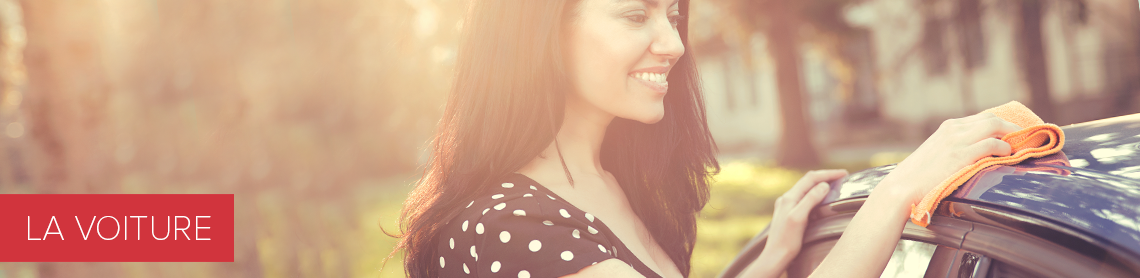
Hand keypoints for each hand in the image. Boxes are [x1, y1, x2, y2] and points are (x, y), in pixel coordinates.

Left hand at [743, 169, 847, 277]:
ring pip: (806, 190)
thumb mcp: (799, 218)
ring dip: (821, 185)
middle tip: (842, 177)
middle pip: (808, 181)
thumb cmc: (786, 241)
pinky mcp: (789, 214)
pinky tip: (822, 201)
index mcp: (789, 198)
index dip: (828, 174)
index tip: (844, 173)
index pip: (810, 178)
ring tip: (835, 185)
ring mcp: (787, 206)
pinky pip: (804, 199)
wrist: (774, 257)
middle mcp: (787, 199)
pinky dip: (816, 196)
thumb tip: (824, 185)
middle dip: (825, 177)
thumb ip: (810, 200)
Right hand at [878, 112, 1021, 208]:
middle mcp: (953, 129)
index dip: (1001, 125)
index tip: (1012, 135)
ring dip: (1012, 135)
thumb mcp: (937, 154)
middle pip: (992, 118)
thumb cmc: (918, 176)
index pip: (982, 118)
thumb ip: (954, 149)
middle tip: (1022, 141)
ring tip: (1020, 147)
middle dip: (1011, 128)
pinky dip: (1004, 148)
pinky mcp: (961, 155)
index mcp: (947, 127)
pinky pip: (992, 144)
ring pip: (994, 126)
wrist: (903, 187)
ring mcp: (957, 140)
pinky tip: (1008, 155)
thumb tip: (976, 155)